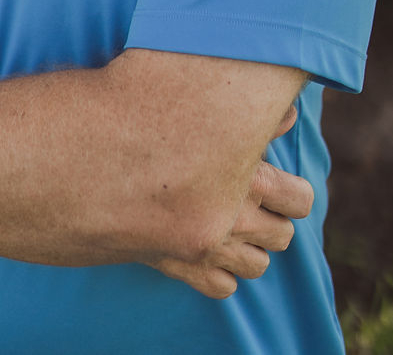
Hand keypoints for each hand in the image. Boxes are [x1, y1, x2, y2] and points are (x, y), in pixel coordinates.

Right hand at [151, 104, 313, 298]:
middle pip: (283, 237)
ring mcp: (208, 249)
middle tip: (252, 200)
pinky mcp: (183, 268)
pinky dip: (221, 270)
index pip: (301, 200)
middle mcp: (234, 219)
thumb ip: (256, 114)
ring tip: (231, 222)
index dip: (294, 192)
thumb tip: (290, 114)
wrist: (91, 158)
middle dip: (273, 219)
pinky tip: (207, 244)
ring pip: (257, 266)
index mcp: (250, 179)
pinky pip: (224, 286)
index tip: (282, 183)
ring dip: (249, 246)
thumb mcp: (207, 106)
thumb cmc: (150, 118)